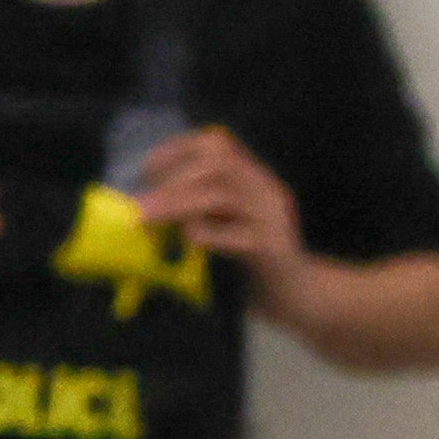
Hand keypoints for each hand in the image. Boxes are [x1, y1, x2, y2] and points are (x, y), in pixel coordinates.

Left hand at [127, 126, 311, 286]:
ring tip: (147, 220)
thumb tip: (145, 202)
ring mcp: (272, 218)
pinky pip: (235, 235)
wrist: (296, 293)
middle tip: (141, 204)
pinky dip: (204, 234)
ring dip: (177, 205)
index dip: (178, 150)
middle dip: (174, 180)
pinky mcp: (272, 249)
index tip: (147, 170)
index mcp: (254, 178)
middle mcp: (266, 191)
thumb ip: (197, 207)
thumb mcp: (224, 223)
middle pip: (220, 165)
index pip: (218, 144)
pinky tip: (187, 241)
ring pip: (222, 197)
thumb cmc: (250, 258)